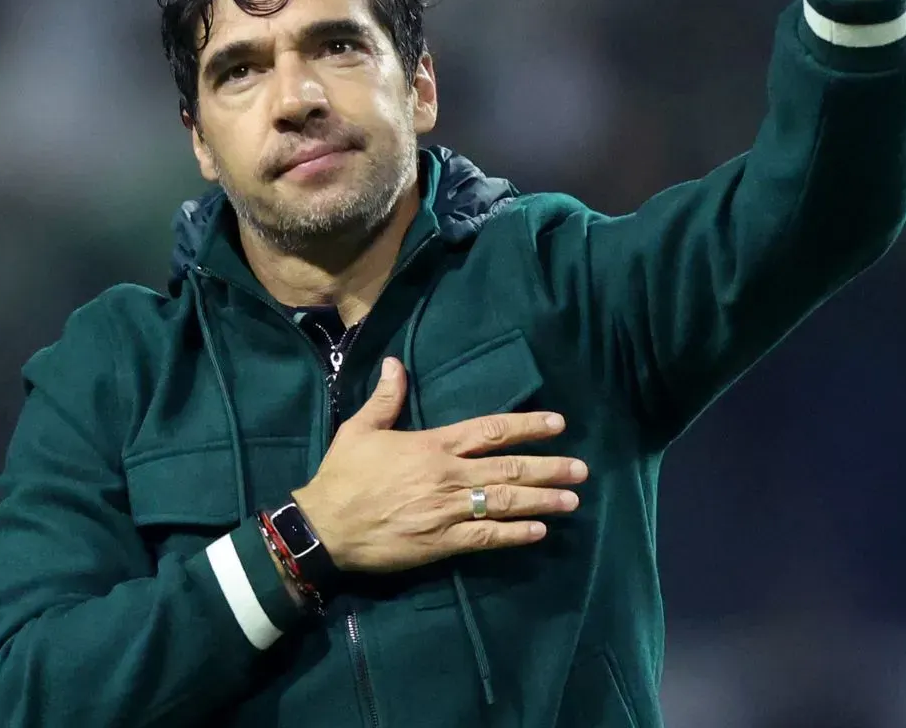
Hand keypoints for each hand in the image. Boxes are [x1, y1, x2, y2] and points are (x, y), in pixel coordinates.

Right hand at [289, 358, 587, 572]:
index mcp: (433, 445)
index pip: (490, 431)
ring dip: (542, 501)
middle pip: (508, 468)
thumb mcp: (360, 429)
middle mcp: (448, 475)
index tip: (557, 424)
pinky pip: (487, 538)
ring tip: (572, 500)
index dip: (526, 426)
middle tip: (581, 469)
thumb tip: (397, 362)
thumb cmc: (343, 476)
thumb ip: (386, 398)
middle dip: (548, 467)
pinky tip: (540, 532)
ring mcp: (447, 510)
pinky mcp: (442, 543)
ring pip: (505, 502)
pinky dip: (515, 535)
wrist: (324, 527)